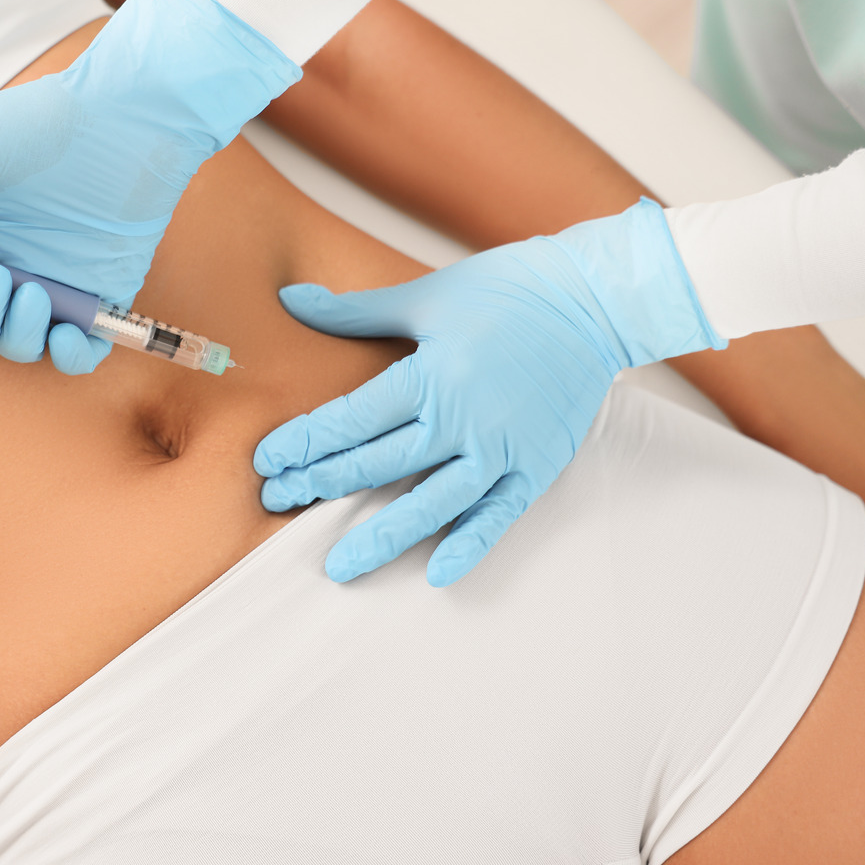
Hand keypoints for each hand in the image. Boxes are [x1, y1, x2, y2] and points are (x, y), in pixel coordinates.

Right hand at [0, 0, 298, 373]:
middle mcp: (2, 268)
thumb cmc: (42, 122)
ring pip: (17, 346)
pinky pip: (77, 354)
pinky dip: (70, 357)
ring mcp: (51, 286)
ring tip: (36, 290)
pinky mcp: (98, 297)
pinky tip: (70, 333)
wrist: (125, 118)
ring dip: (18, 333)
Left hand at [254, 199, 724, 585]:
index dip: (304, 443)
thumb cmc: (507, 290)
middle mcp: (461, 420)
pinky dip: (470, 545)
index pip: (350, 421)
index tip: (267, 462)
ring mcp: (501, 449)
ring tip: (338, 568)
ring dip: (381, 536)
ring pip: (430, 504)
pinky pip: (498, 515)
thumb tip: (290, 299)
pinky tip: (437, 574)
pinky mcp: (536, 466)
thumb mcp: (425, 296)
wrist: (597, 300)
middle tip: (275, 503)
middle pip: (377, 465)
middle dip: (320, 485)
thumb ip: (353, 311)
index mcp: (429, 377)